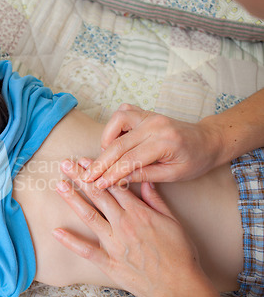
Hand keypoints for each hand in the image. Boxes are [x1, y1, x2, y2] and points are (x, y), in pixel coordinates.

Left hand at [53, 159, 201, 296]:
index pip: (114, 186)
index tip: (86, 161)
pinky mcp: (109, 263)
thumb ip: (156, 201)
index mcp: (139, 213)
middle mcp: (123, 224)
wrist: (179, 286)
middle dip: (81, 178)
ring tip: (59, 185)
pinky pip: (86, 251)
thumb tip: (145, 182)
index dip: (99, 171)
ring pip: (89, 216)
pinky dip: (71, 241)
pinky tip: (56, 231)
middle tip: (66, 164)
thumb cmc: (180, 254)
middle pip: (98, 195)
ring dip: (73, 200)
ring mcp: (114, 244)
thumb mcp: (173, 222)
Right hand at [79, 104, 223, 188]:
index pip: (129, 160)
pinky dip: (113, 126)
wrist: (208, 140)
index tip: (97, 185)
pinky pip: (122, 113)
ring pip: (116, 122)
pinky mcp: (146, 112)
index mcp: (164, 143)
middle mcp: (155, 125)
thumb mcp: (172, 175)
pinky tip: (113, 141)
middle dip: (100, 162)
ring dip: (106, 140)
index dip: (111, 174)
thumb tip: (118, 180)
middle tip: (87, 176)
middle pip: (118, 144)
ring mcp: (150, 115)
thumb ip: (144, 175)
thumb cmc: (194, 160)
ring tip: (104, 157)